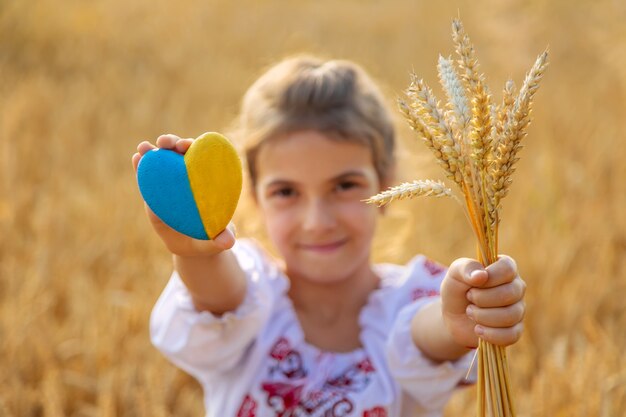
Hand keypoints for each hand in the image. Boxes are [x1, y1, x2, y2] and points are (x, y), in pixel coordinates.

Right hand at [131, 134, 235, 256]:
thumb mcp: (217, 239)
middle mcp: (187, 178)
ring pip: (160, 162)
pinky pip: (146, 177)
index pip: (202, 159)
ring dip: (152, 151)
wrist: (191, 245)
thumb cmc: (209, 238)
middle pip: (180, 153)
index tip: (189, 145)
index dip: (196, 147)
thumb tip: (228, 243)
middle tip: (166, 142)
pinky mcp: (153, 193)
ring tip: (144, 148)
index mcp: (206, 182)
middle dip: (173, 142)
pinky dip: (141, 166)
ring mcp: (169, 183)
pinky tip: (136, 158)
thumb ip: (223, 238)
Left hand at [440, 256, 525, 347]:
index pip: (508, 269)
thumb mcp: (455, 274)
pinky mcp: (515, 330)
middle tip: (468, 297)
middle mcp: (516, 287)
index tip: (473, 283)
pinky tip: (478, 329)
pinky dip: (490, 334)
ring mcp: (518, 309)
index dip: (490, 277)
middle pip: (510, 293)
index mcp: (505, 268)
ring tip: (470, 312)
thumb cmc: (457, 289)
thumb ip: (466, 268)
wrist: (454, 317)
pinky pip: (511, 335)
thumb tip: (481, 276)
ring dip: (483, 316)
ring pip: (510, 315)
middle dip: (482, 298)